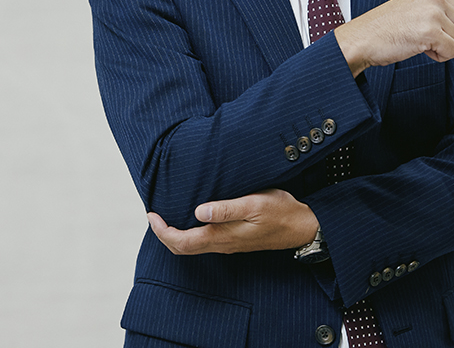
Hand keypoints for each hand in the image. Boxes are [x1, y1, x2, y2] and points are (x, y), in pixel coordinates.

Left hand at [146, 189, 318, 255]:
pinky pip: (204, 243)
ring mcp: (228, 244)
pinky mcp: (234, 241)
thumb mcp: (255, 204)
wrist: (302, 227)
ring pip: (193, 247)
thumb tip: (199, 211)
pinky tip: (190, 219)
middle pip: (183, 248)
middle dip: (164, 235)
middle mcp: (223, 244)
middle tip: (153, 216)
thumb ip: (227, 209)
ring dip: (175, 235)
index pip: (183, 242)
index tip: (151, 215)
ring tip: (166, 216)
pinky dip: (189, 234)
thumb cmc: (281, 211)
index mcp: (223, 236)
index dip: (163, 231)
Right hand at [334, 0, 453, 74]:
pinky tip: (421, 51)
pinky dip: (440, 57)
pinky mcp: (430, 31)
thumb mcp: (415, 9)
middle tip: (436, 48)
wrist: (361, 39)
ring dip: (445, 50)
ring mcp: (433, 14)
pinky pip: (452, 51)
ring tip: (422, 45)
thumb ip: (438, 12)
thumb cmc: (383, 29)